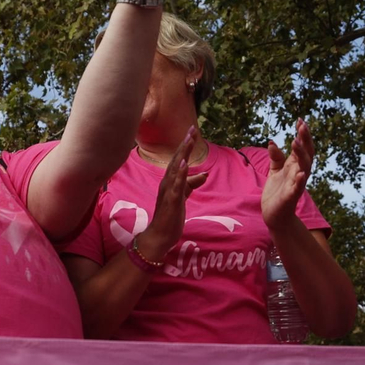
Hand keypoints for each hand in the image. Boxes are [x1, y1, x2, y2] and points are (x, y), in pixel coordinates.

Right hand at [135, 129, 207, 260]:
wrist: (159, 235)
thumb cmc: (169, 216)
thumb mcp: (183, 197)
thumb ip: (191, 184)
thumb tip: (204, 174)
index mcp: (170, 181)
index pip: (179, 159)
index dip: (185, 146)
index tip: (193, 131)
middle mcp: (167, 182)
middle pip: (177, 160)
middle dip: (185, 144)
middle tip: (192, 129)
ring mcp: (168, 191)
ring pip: (176, 169)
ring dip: (182, 154)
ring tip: (189, 140)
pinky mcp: (171, 201)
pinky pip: (176, 186)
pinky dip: (180, 174)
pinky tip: (184, 164)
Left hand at [261, 119, 314, 229]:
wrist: (275, 215)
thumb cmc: (277, 192)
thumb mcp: (275, 171)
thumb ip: (276, 157)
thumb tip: (271, 143)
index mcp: (295, 166)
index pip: (302, 147)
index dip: (302, 134)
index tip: (300, 119)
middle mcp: (299, 173)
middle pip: (307, 154)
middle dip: (305, 140)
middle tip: (302, 126)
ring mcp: (297, 184)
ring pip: (304, 167)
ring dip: (301, 155)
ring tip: (296, 142)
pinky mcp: (291, 196)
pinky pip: (298, 188)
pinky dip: (300, 181)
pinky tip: (300, 173)